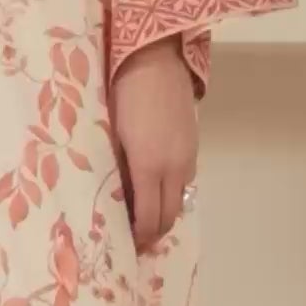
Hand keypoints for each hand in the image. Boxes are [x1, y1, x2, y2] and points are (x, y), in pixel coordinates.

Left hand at [111, 38, 197, 250]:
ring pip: (179, 199)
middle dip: (153, 233)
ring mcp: (188, 155)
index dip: (139, 237)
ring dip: (164, 213)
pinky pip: (185, 180)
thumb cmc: (123, 92)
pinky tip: (157, 188)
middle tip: (135, 242)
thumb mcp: (111, 133)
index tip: (126, 247)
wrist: (157, 58)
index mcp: (149, 166)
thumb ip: (116, 167)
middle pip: (169, 215)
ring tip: (145, 217)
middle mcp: (174, 167)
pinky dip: (172, 192)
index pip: (148, 217)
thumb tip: (115, 195)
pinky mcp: (194, 143)